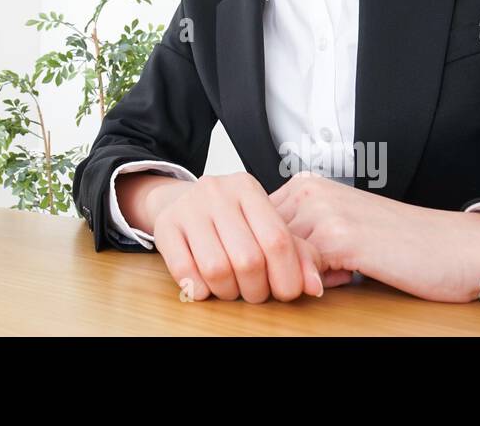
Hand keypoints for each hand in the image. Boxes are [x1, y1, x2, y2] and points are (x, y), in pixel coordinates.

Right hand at [136, 172, 353, 301]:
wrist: (181, 201)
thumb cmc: (232, 218)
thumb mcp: (264, 224)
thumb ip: (296, 252)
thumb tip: (313, 286)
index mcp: (247, 187)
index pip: (277, 239)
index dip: (286, 275)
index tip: (286, 292)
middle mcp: (216, 192)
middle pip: (248, 259)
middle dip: (257, 289)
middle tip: (256, 292)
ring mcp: (188, 208)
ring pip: (216, 269)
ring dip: (229, 292)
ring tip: (232, 289)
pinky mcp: (165, 226)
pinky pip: (185, 271)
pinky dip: (200, 289)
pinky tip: (207, 286)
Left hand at [268, 172, 479, 301]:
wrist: (453, 246)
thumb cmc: (398, 242)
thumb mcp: (339, 228)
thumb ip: (300, 236)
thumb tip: (263, 263)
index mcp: (306, 184)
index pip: (254, 224)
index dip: (267, 252)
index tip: (291, 266)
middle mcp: (309, 191)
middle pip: (259, 240)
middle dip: (278, 265)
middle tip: (313, 275)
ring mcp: (322, 211)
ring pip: (277, 257)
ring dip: (297, 275)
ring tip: (333, 275)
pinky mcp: (340, 237)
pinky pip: (302, 270)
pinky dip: (316, 283)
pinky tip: (346, 277)